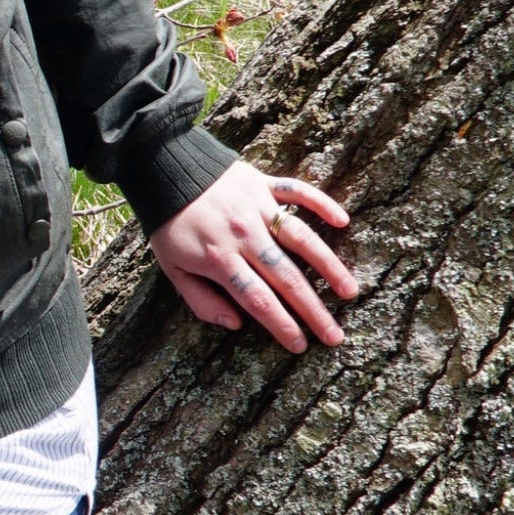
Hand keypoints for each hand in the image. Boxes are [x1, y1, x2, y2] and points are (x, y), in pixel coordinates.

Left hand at [149, 159, 357, 352]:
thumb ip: (200, 300)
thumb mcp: (171, 267)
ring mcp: (256, 207)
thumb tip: (236, 324)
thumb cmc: (169, 224)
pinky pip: (297, 192)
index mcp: (219, 258)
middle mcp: (244, 235)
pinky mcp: (263, 183)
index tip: (301, 345)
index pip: (258, 299)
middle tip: (335, 336)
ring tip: (350, 291)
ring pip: (302, 238)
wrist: (164, 169)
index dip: (281, 325)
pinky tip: (343, 220)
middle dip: (313, 311)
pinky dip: (320, 203)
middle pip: (286, 278)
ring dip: (328, 265)